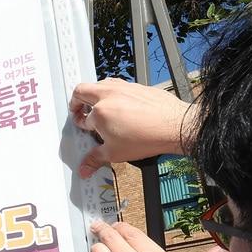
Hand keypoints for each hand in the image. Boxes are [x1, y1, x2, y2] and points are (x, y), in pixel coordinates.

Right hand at [70, 78, 192, 177]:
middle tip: (79, 111)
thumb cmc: (147, 137)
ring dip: (94, 93)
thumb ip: (95, 159)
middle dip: (76, 101)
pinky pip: (120, 85)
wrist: (175, 126)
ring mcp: (123, 88)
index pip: (82, 119)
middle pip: (82, 90)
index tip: (85, 130)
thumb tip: (85, 168)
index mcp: (100, 112)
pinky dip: (114, 93)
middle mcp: (109, 95)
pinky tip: (121, 104)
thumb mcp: (115, 153)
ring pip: (100, 83)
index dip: (81, 126)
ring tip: (98, 105)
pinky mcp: (138, 86)